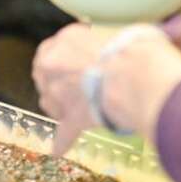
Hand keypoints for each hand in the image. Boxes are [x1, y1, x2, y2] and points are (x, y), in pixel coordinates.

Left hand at [32, 24, 180, 153]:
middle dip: (58, 82)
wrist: (135, 77)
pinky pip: (63, 133)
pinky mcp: (72, 118)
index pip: (54, 47)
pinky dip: (62, 142)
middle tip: (78, 86)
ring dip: (60, 106)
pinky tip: (59, 149)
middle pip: (45, 75)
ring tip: (79, 108)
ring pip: (50, 102)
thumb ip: (112, 42)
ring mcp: (60, 93)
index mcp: (67, 39)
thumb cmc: (134, 50)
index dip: (64, 58)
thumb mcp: (121, 32)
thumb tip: (128, 44)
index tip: (74, 63)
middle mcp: (55, 64)